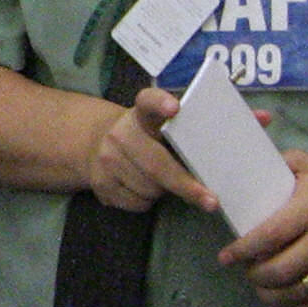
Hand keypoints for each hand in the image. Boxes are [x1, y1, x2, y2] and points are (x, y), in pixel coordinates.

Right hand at [85, 84, 211, 213]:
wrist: (95, 143)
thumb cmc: (144, 139)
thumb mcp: (157, 128)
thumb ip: (179, 136)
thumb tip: (212, 168)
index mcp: (142, 115)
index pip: (148, 103)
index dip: (160, 103)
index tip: (173, 108)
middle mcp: (120, 134)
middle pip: (156, 165)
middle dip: (186, 186)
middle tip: (210, 201)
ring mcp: (107, 159)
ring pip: (149, 190)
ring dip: (162, 192)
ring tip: (158, 181)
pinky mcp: (100, 183)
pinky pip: (137, 203)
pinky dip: (146, 201)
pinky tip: (140, 188)